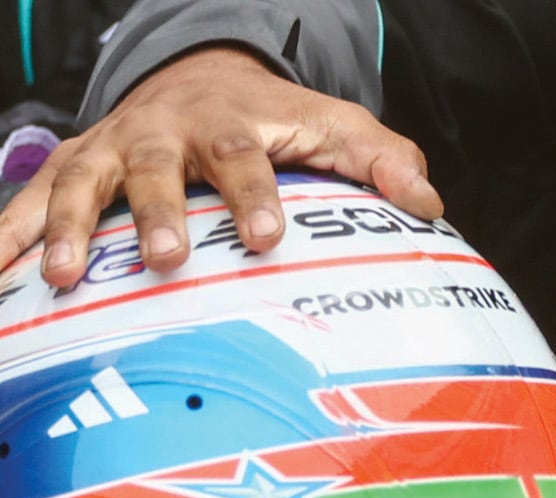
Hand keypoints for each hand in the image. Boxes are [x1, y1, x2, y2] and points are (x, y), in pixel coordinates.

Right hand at [0, 46, 441, 286]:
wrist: (197, 77)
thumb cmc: (275, 124)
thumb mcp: (332, 128)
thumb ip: (381, 161)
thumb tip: (429, 203)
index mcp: (231, 125)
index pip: (245, 157)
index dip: (255, 196)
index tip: (266, 238)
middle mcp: (162, 134)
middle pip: (156, 170)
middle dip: (155, 214)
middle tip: (161, 260)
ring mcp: (109, 151)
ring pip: (81, 185)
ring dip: (67, 229)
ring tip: (63, 277)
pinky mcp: (71, 171)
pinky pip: (28, 202)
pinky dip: (7, 235)